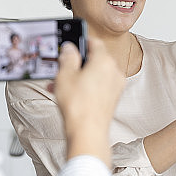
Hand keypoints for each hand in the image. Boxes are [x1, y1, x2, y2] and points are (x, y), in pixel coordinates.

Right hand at [54, 39, 124, 164]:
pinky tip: (70, 95)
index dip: (80, 41)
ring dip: (79, 77)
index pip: (94, 41)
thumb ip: (67, 57)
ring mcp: (115, 87)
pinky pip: (98, 87)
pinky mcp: (112, 99)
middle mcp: (114, 72)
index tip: (71, 45)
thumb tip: (69, 49)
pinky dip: (86, 87)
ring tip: (60, 85)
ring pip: (95, 74)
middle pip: (95, 59)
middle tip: (62, 67)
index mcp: (104, 60)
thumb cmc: (79, 106)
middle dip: (77, 63)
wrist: (87, 133)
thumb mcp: (64, 75)